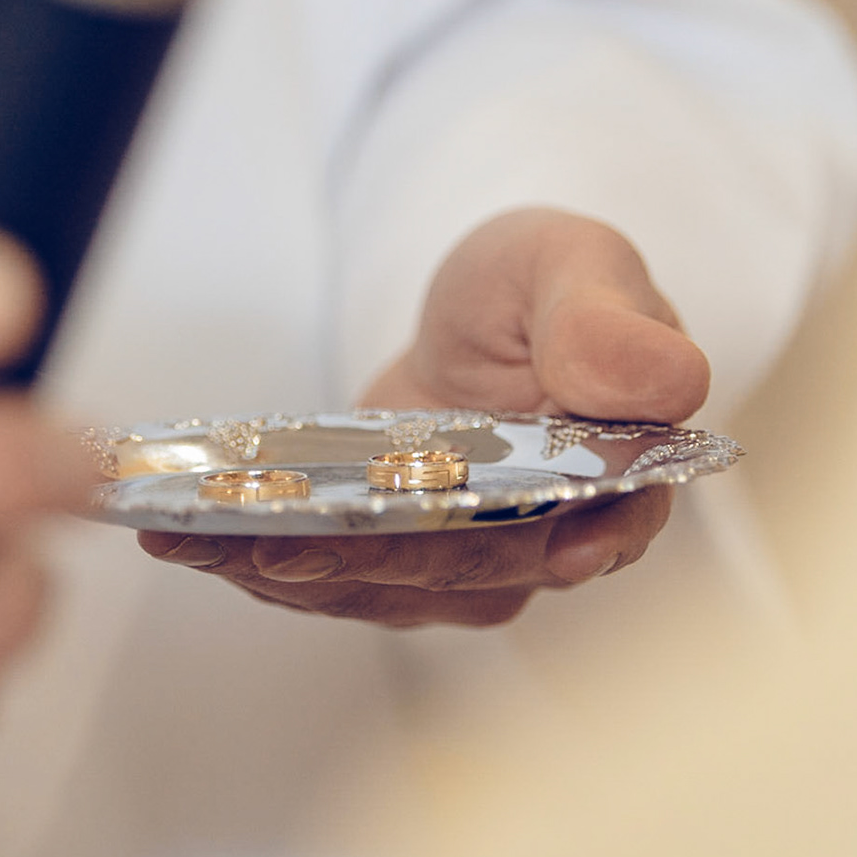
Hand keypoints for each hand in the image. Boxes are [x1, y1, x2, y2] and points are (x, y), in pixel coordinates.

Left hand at [139, 208, 709, 626]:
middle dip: (365, 561)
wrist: (487, 318)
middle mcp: (549, 542)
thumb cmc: (542, 285)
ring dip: (288, 570)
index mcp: (622, 474)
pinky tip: (188, 540)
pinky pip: (333, 579)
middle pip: (467, 569)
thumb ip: (609, 322)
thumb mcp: (574, 267)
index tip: (523, 555)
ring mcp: (468, 563)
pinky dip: (258, 564)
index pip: (603, 526)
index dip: (557, 546)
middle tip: (271, 543)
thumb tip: (668, 385)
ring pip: (386, 588)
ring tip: (193, 538)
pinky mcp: (399, 564)